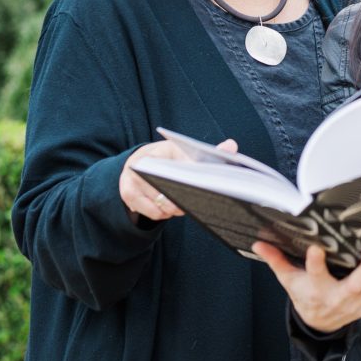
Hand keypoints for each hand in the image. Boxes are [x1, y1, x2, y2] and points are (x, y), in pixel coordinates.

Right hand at [120, 138, 238, 221]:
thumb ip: (212, 151)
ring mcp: (130, 180)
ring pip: (159, 204)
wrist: (142, 164)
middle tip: (195, 202)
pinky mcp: (128, 195)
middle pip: (163, 188)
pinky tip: (171, 209)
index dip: (183, 181)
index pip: (169, 167)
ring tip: (184, 205)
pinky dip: (164, 214)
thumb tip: (232, 146)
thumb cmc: (172, 159)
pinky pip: (152, 212)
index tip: (198, 189)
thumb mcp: (189, 153)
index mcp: (158, 150)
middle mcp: (140, 163)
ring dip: (174, 209)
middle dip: (181, 199)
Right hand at [251, 241, 360, 333]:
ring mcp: (356, 305)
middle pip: (355, 285)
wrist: (318, 323)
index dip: (315, 262)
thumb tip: (259, 244)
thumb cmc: (305, 296)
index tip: (315, 248)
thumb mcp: (289, 280)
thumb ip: (277, 261)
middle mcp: (338, 298)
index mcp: (316, 290)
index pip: (314, 275)